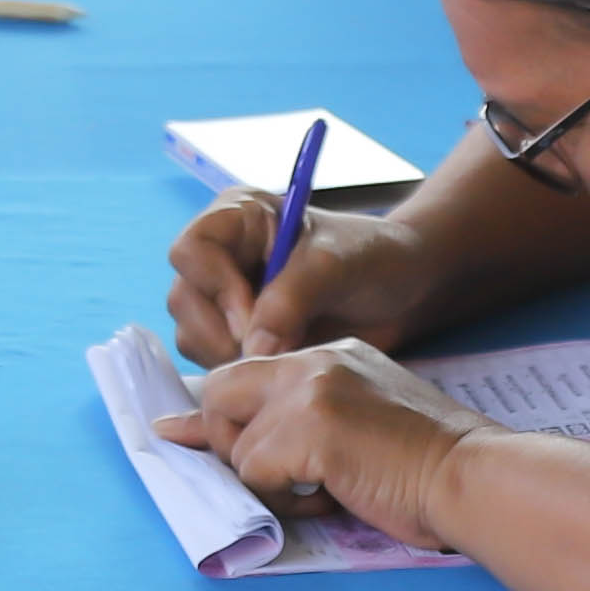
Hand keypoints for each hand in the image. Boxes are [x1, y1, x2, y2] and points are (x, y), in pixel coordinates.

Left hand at [154, 340, 484, 545]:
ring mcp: (308, 392)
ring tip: (321, 493)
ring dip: (268, 484)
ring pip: (236, 446)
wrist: (469, 474)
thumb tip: (244, 446)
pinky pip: (254, 473)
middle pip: (219, 391)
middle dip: (224, 442)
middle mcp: (313, 362)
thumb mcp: (364, 422)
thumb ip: (306, 420)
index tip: (187, 435)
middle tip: (270, 478)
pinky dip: (281, 500)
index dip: (223, 414)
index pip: (248, 373)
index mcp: (332, 355)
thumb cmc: (430, 464)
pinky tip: (326, 501)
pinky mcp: (309, 429)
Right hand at [167, 198, 436, 363]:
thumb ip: (291, 299)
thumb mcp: (336, 266)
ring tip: (285, 354)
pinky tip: (282, 364)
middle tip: (270, 351)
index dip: (215, 288)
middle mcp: (222, 256)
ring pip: (193, 335)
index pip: (192, 250)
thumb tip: (253, 347)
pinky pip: (213, 361)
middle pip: (184, 298)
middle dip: (222, 332)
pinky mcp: (238, 335)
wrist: (405, 290)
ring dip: (230, 356)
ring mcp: (226, 298)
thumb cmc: (375, 258)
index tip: (253, 321)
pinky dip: (240, 372)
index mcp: (238, 218)